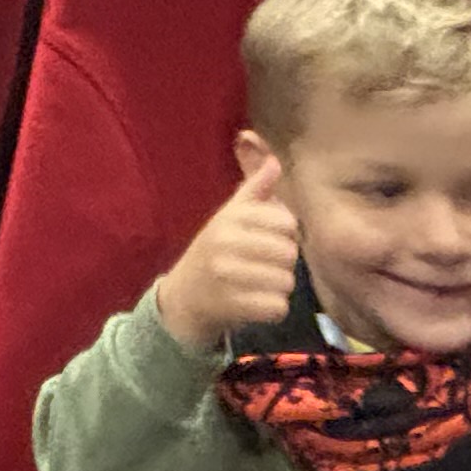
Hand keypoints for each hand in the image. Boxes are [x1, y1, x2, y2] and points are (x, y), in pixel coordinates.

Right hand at [154, 150, 299, 347]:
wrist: (181, 298)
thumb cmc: (213, 251)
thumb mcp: (228, 216)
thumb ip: (255, 189)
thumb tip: (275, 161)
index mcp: (229, 217)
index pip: (287, 222)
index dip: (286, 234)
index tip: (269, 240)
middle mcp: (225, 242)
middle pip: (289, 253)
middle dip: (284, 263)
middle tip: (265, 266)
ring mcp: (226, 275)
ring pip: (286, 281)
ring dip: (279, 287)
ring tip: (260, 285)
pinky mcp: (230, 306)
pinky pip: (278, 307)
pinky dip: (273, 309)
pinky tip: (258, 304)